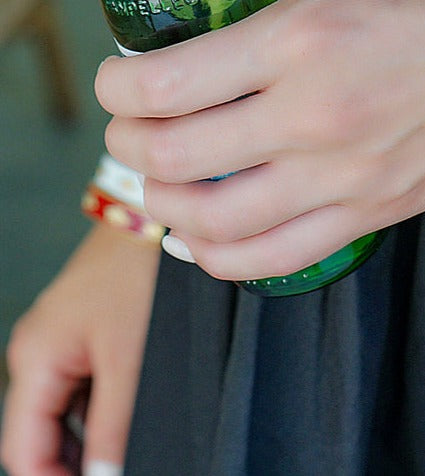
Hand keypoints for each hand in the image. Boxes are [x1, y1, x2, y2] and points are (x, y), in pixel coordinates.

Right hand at [1, 224, 158, 474]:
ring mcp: (63, 339)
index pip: (24, 450)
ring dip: (91, 438)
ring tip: (126, 453)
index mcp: (34, 359)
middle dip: (74, 463)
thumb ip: (114, 426)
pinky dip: (104, 408)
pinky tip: (131, 419)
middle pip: (42, 433)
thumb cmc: (140, 274)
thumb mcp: (131, 358)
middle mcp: (39, 351)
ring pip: (67, 411)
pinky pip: (87, 384)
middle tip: (118, 472)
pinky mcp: (90, 329)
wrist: (159, 216)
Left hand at [94, 0, 424, 280]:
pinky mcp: (378, 210)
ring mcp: (346, 176)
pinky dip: (224, 258)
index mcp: (304, 35)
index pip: (164, 81)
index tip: (119, 74)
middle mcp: (313, 116)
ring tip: (162, 180)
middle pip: (173, 156)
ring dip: (166, 204)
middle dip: (128, 139)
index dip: (116, 82)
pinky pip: (278, 259)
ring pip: (213, 223)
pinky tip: (212, 235)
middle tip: (131, 121)